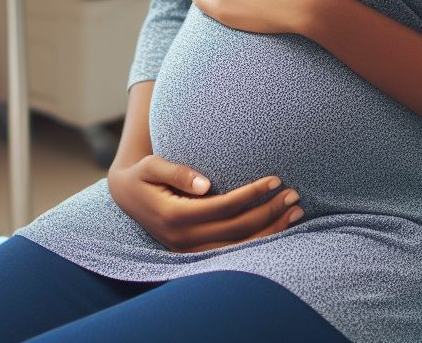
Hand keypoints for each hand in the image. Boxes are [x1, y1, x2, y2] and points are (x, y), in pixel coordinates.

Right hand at [107, 155, 304, 252]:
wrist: (125, 195)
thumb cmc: (143, 173)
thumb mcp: (153, 165)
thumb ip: (178, 172)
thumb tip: (205, 184)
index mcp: (174, 216)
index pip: (224, 207)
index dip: (252, 194)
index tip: (276, 179)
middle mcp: (182, 239)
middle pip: (236, 230)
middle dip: (269, 212)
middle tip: (294, 195)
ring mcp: (188, 251)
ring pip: (238, 247)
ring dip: (270, 231)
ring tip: (296, 212)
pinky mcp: (193, 254)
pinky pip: (232, 253)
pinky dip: (258, 242)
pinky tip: (279, 229)